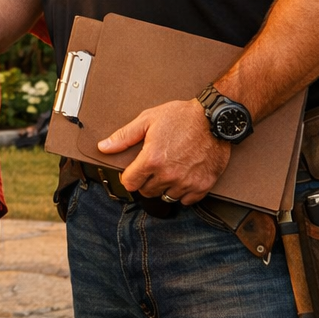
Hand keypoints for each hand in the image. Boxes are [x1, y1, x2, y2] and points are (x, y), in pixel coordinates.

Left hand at [98, 98, 231, 203]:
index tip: (132, 173)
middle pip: (147, 192)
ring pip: (166, 197)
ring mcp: (187, 182)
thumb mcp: (147, 120)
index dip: (128, 177)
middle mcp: (168, 175)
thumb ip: (124, 137)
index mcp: (152, 160)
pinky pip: (187, 200)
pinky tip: (182, 178)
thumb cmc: (181, 117)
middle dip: (145, 182)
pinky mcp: (203, 185)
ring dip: (164, 187)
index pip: (130, 184)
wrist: (214, 119)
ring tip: (168, 171)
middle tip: (152, 168)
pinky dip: (183, 193)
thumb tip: (103, 147)